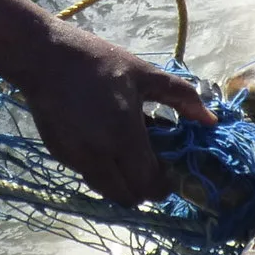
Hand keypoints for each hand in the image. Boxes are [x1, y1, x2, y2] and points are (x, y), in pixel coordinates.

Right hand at [18, 29, 215, 205]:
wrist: (43, 56)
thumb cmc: (98, 61)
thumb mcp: (144, 74)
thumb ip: (181, 97)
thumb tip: (210, 120)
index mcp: (123, 137)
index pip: (149, 185)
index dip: (164, 185)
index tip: (170, 170)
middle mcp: (99, 156)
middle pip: (129, 197)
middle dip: (145, 188)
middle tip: (152, 165)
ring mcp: (76, 159)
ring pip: (107, 191)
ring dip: (123, 183)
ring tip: (128, 153)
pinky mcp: (60, 155)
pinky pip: (89, 176)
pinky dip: (103, 171)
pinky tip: (105, 143)